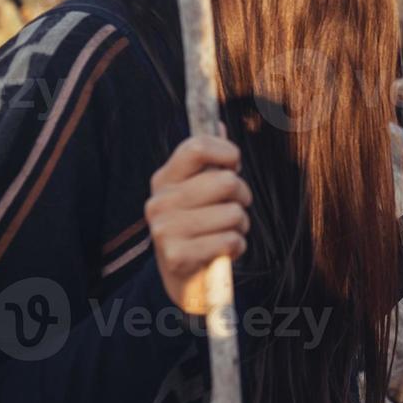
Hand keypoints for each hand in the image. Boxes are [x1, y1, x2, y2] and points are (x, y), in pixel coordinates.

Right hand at [145, 135, 252, 315]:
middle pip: (225, 181)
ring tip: (225, 232)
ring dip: (241, 225)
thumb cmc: (199, 226)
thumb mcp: (200, 191)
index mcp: (164, 179)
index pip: (197, 146)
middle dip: (242, 196)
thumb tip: (218, 124)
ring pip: (234, 213)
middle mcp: (159, 201)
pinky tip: (222, 251)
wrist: (183, 277)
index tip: (234, 165)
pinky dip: (237, 247)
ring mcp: (164, 229)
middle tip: (234, 208)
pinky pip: (230, 240)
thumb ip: (208, 160)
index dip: (227, 152)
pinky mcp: (176, 256)